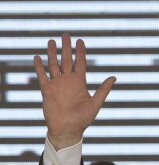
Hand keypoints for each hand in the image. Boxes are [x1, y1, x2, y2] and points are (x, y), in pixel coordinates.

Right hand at [33, 34, 115, 148]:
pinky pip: (42, 76)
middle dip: (66, 48)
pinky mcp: (47, 90)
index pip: (80, 63)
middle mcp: (68, 81)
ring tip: (51, 41)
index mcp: (80, 83)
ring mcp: (57, 84)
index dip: (80, 52)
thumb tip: (114, 77)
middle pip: (66, 60)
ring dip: (52, 53)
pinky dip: (39, 67)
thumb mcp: (96, 103)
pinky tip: (38, 57)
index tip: (80, 41)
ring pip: (53, 65)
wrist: (68, 129)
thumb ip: (103, 89)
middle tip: (66, 34)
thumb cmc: (83, 119)